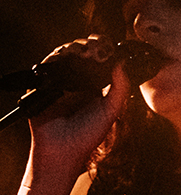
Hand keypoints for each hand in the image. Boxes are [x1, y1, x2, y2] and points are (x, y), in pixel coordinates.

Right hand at [28, 36, 131, 172]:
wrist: (62, 150)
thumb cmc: (87, 135)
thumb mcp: (111, 110)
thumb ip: (120, 89)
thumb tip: (122, 64)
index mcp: (94, 87)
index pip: (98, 62)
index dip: (103, 51)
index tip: (107, 44)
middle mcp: (77, 83)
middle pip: (82, 55)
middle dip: (88, 46)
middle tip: (95, 45)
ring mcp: (61, 83)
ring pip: (65, 57)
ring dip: (73, 48)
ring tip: (82, 49)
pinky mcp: (44, 84)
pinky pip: (48, 65)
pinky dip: (56, 57)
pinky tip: (65, 55)